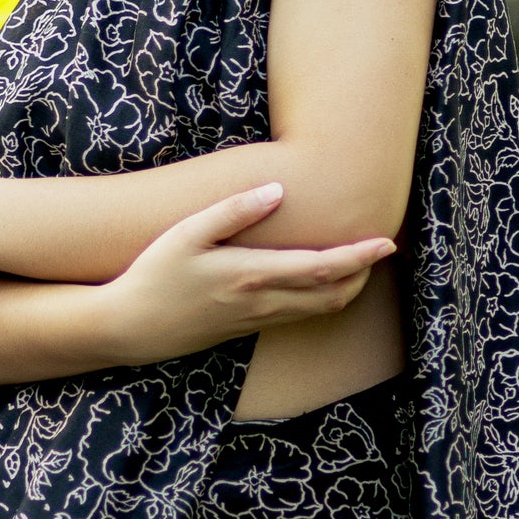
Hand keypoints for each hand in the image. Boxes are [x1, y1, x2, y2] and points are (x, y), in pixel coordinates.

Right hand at [101, 184, 394, 368]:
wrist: (132, 328)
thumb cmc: (154, 275)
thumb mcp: (187, 234)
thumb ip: (233, 211)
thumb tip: (277, 190)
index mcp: (251, 275)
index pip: (322, 267)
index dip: (359, 256)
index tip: (386, 242)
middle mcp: (262, 303)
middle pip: (333, 295)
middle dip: (363, 274)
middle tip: (379, 248)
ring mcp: (257, 320)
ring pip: (319, 310)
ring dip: (347, 288)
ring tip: (359, 262)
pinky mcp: (248, 328)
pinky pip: (300, 316)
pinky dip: (323, 299)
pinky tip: (320, 281)